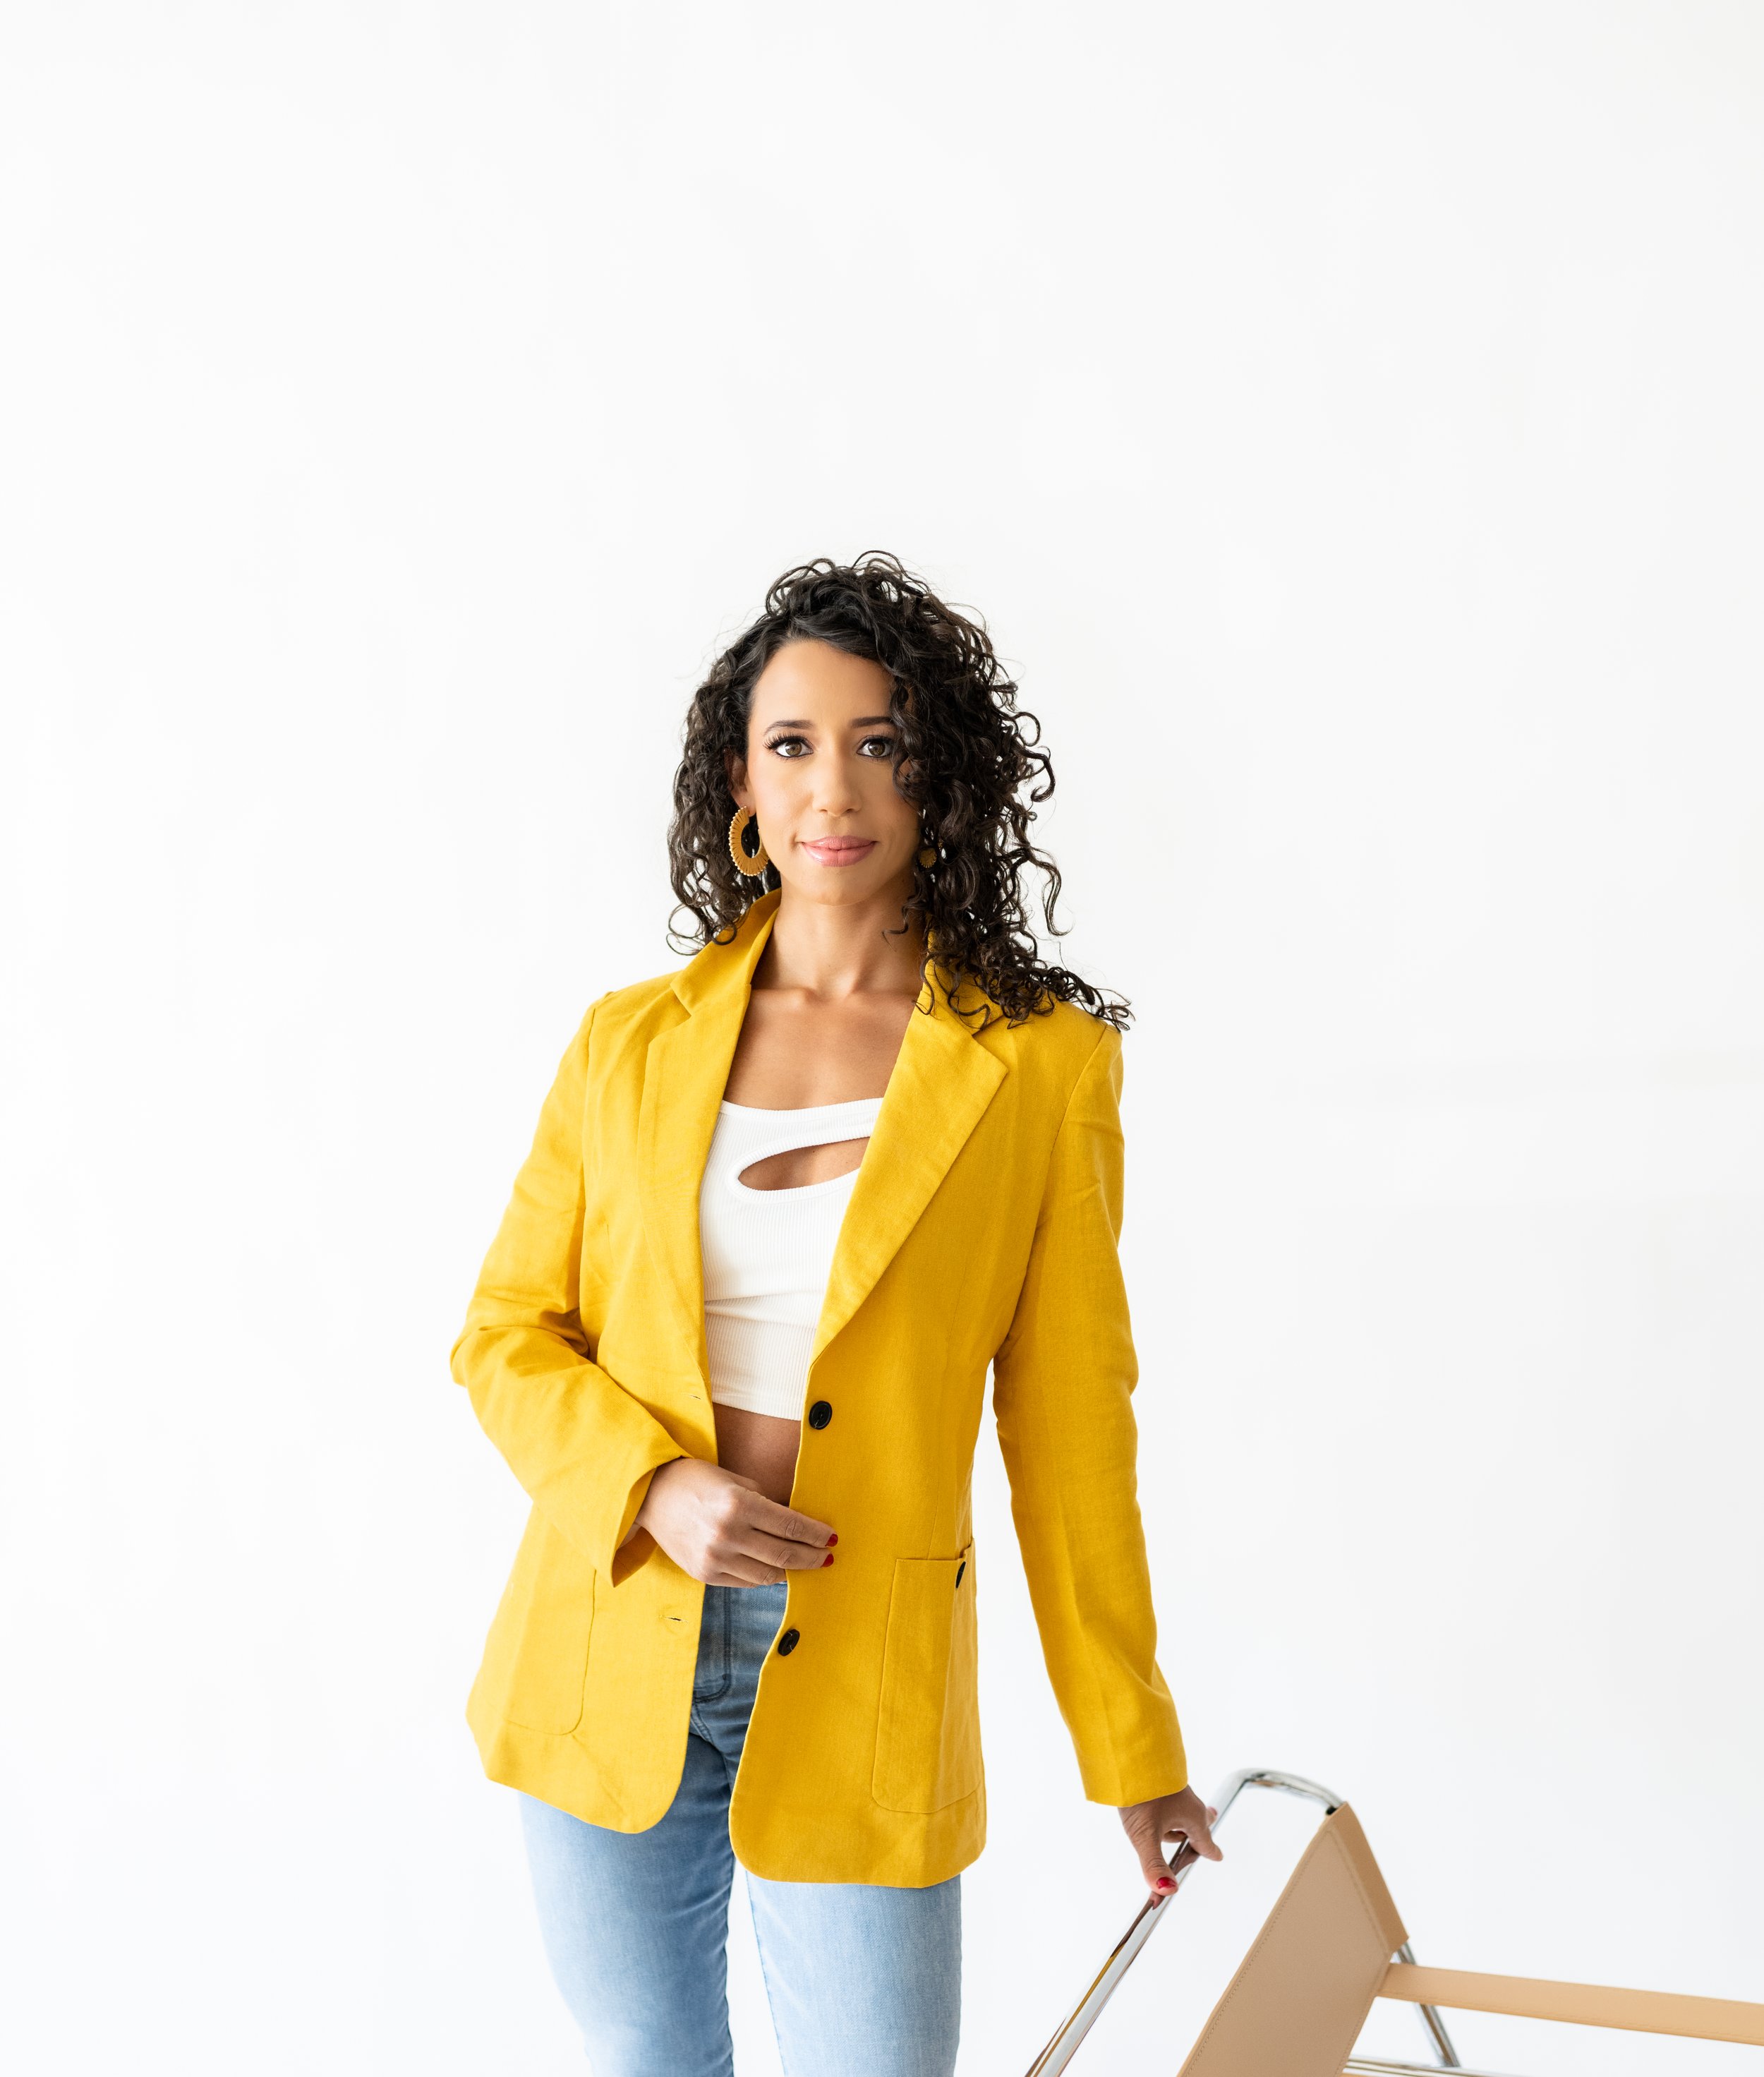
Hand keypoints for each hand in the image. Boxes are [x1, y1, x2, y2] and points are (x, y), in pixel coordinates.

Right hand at [633, 1457, 836, 1584]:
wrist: (652, 1494)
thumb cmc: (699, 1481)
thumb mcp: (737, 1482)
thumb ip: (766, 1505)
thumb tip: (798, 1527)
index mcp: (738, 1504)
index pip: (789, 1525)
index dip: (815, 1534)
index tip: (832, 1538)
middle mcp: (726, 1534)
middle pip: (783, 1555)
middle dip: (811, 1557)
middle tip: (828, 1557)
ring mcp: (714, 1558)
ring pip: (767, 1575)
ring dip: (790, 1571)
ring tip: (805, 1564)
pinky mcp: (704, 1574)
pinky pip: (745, 1581)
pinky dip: (764, 1576)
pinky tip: (775, 1568)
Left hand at [1118, 1787, 1221, 1899]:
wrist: (1129, 1753)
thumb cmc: (1141, 1794)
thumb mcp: (1145, 1836)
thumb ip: (1154, 1865)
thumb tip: (1167, 1891)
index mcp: (1192, 1818)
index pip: (1205, 1843)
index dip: (1208, 1853)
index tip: (1217, 1856)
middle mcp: (1188, 1803)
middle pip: (1199, 1823)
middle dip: (1200, 1834)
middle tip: (1208, 1839)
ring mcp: (1175, 1790)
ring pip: (1183, 1811)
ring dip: (1180, 1822)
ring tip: (1172, 1830)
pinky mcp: (1161, 1781)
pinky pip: (1170, 1798)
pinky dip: (1168, 1807)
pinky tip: (1157, 1806)